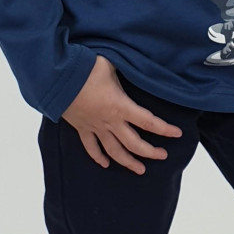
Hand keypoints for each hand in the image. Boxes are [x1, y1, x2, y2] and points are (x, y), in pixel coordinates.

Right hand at [61, 55, 182, 172]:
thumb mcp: (111, 64)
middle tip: (162, 156)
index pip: (149, 122)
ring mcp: (95, 127)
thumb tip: (136, 63)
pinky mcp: (81, 128)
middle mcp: (110, 121)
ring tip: (140, 170)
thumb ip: (125, 69)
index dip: (165, 129)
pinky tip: (105, 164)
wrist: (56, 78)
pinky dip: (98, 157)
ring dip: (128, 162)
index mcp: (121, 106)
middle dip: (150, 152)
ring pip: (114, 151)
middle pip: (134, 144)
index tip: (177, 134)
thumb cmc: (84, 68)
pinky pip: (91, 148)